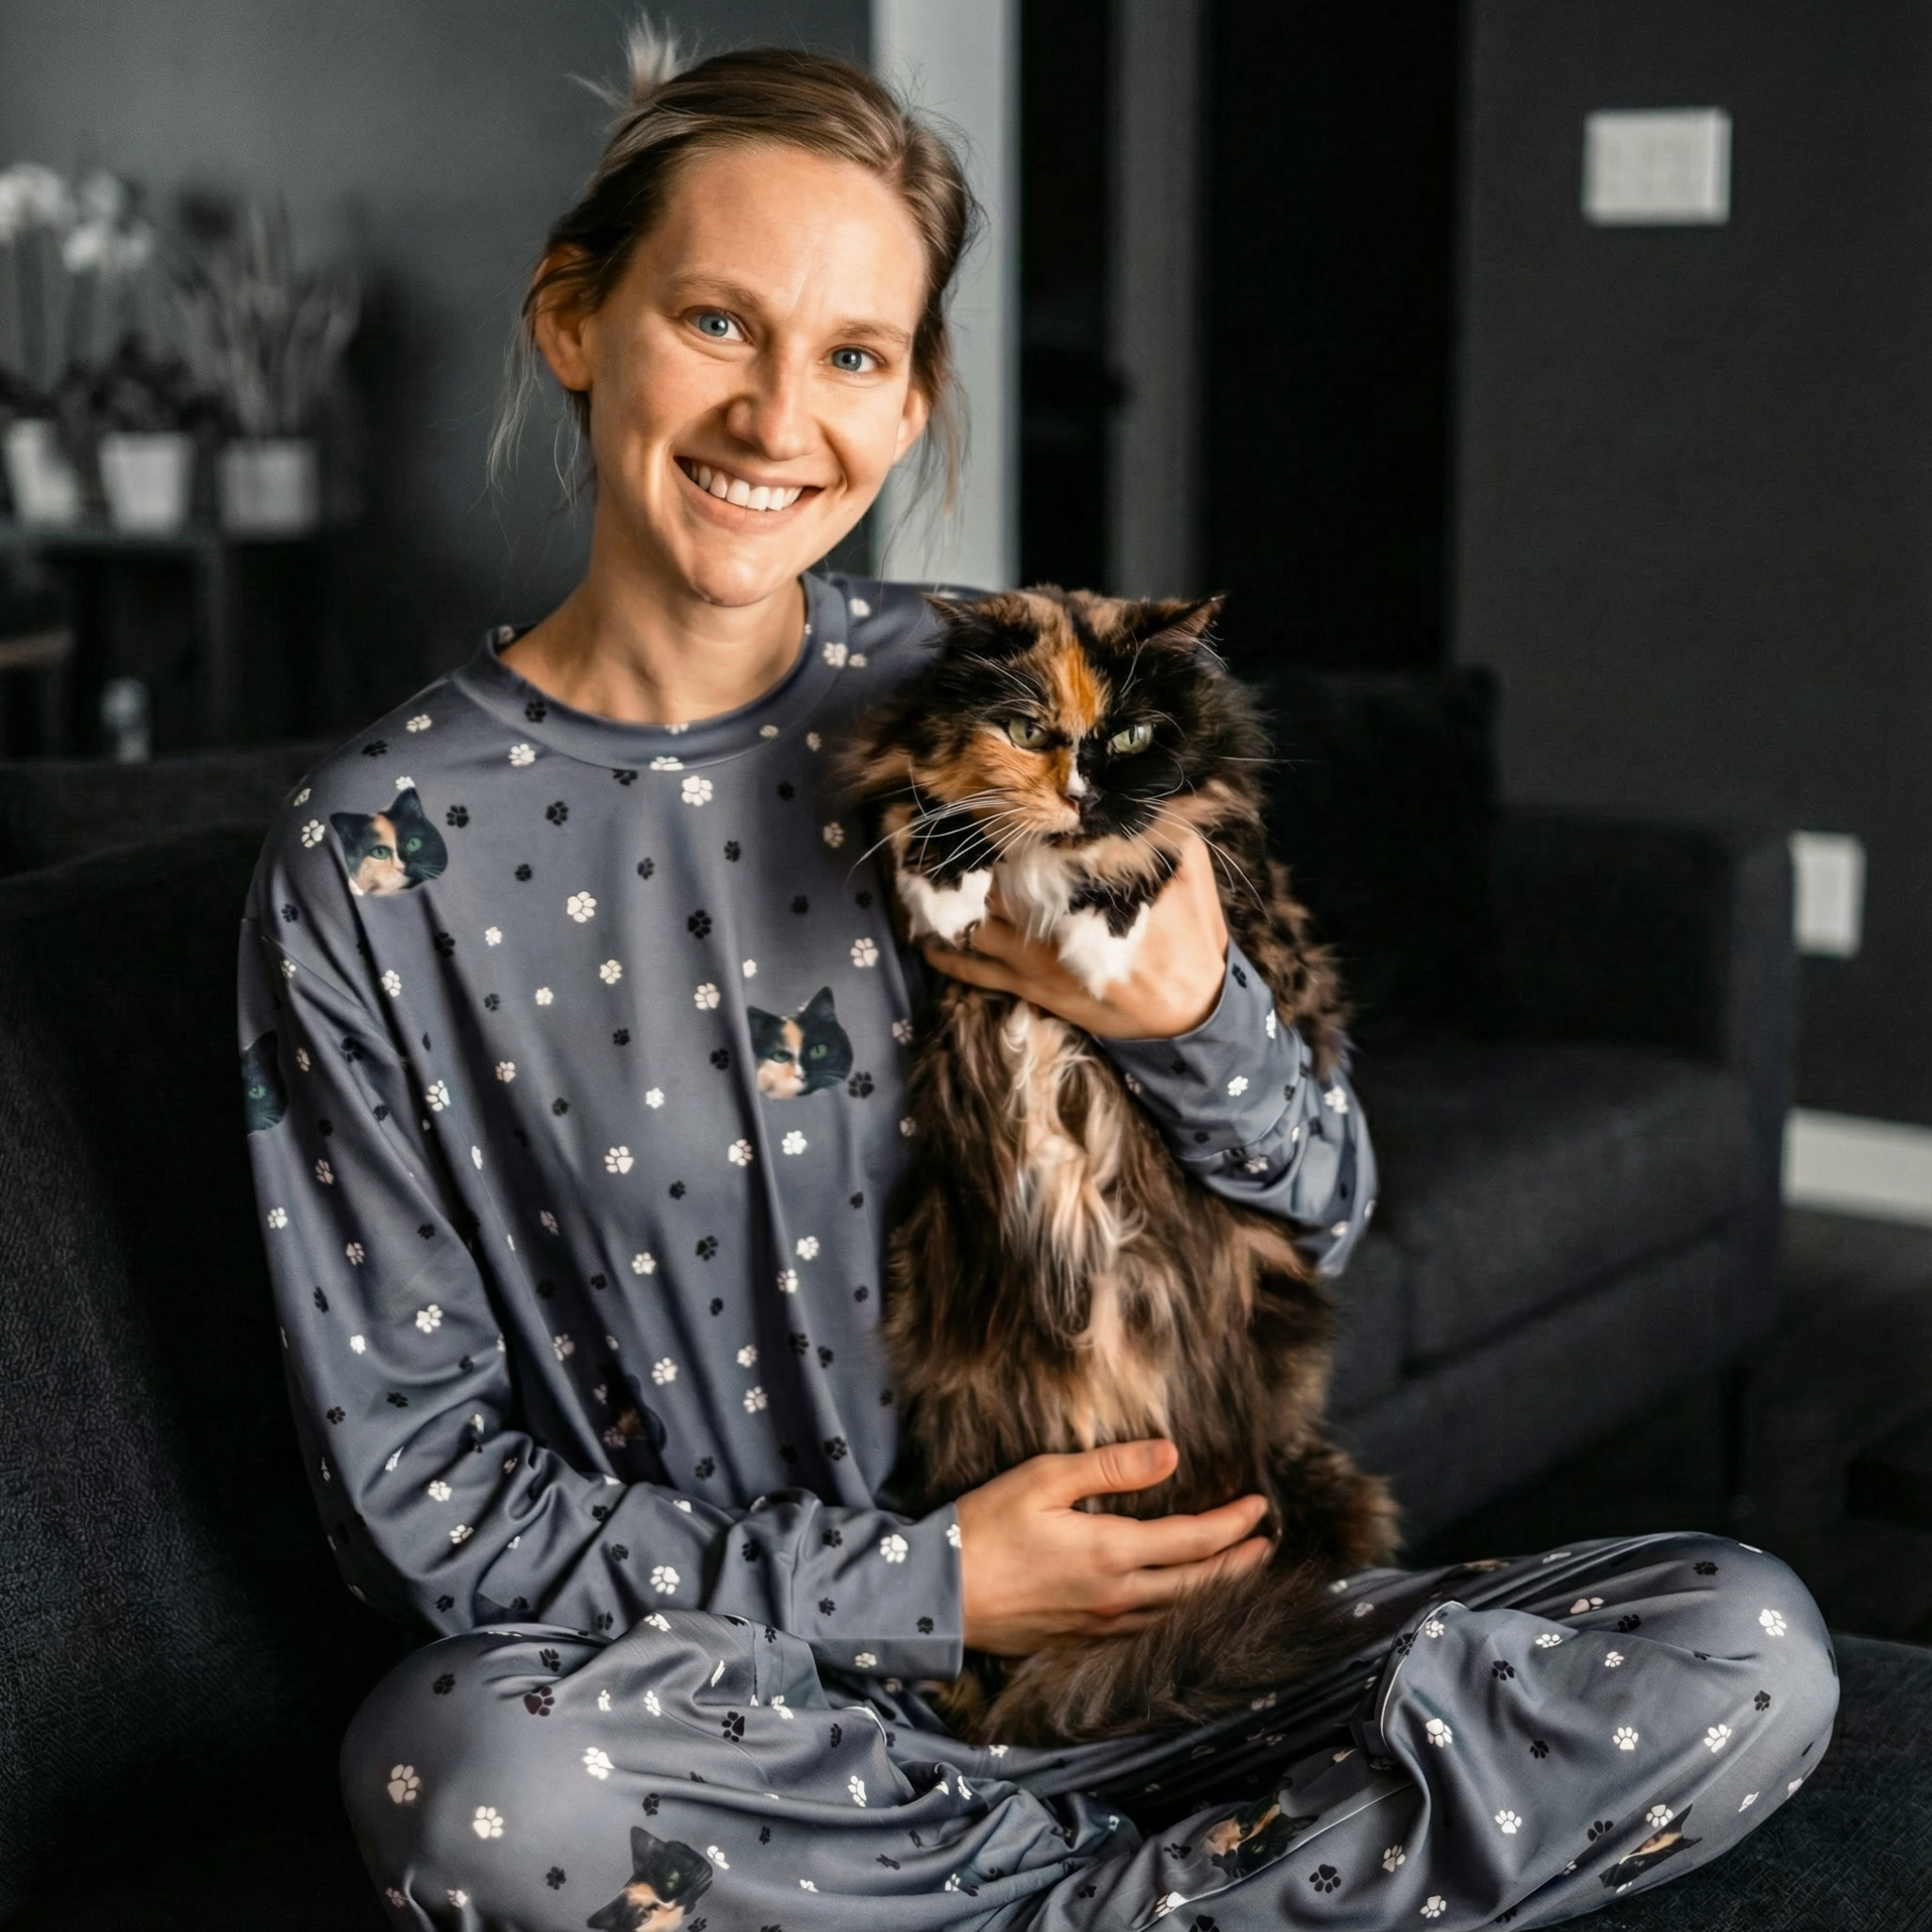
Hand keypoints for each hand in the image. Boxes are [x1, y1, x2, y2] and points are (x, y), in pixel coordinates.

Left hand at [920, 830, 1227, 1039]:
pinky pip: (976, 971)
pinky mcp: (1032, 988)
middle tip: (938, 841)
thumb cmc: (1191, 936)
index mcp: (1083, 885)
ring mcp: (1035, 957)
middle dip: (969, 863)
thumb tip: (1126, 795)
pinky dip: (947, 956)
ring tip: (922, 883)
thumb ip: (1159, 830)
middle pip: (991, 881)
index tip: (981, 806)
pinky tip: (927, 942)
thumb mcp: (1188, 869)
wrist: (1193, 1011)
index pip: (1028, 848)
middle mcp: (1050, 918)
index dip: (1002, 827)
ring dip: (949, 904)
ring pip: (974, 923)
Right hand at [954, 1439, 1273, 1655]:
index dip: (1234, 1525)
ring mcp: (1096, 1624)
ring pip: (1175, 1613)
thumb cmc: (983, 1526)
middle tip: (1268, 1544)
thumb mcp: (1044, 1478)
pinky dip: (1176, 1614)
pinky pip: (1144, 1631)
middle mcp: (1114, 1596)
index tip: (1261, 1507)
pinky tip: (1177, 1605)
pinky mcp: (1076, 1640)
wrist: (936, 1594)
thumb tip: (1171, 1455)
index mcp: (1110, 1551)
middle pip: (1197, 1585)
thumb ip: (1111, 1468)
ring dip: (1213, 1591)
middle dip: (1239, 1563)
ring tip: (1236, 1571)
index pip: (1193, 1541)